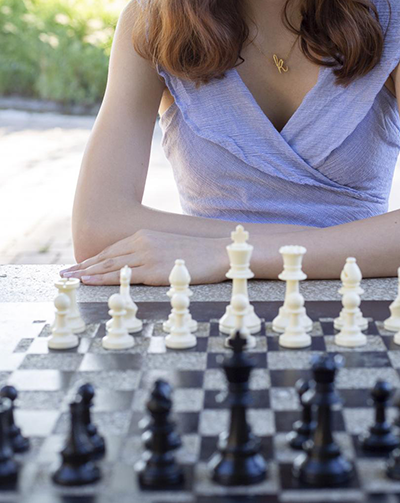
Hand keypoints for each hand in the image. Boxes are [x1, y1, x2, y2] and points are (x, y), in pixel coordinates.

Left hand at [60, 229, 227, 285]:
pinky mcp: (153, 269)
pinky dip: (102, 279)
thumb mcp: (168, 248)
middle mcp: (142, 242)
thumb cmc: (196, 254)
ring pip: (109, 265)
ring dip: (87, 272)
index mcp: (145, 235)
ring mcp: (147, 255)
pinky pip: (121, 276)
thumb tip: (138, 265)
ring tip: (70, 278)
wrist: (217, 253)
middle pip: (106, 256)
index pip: (113, 249)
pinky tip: (88, 281)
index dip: (93, 258)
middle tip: (65, 272)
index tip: (78, 265)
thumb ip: (151, 253)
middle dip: (84, 265)